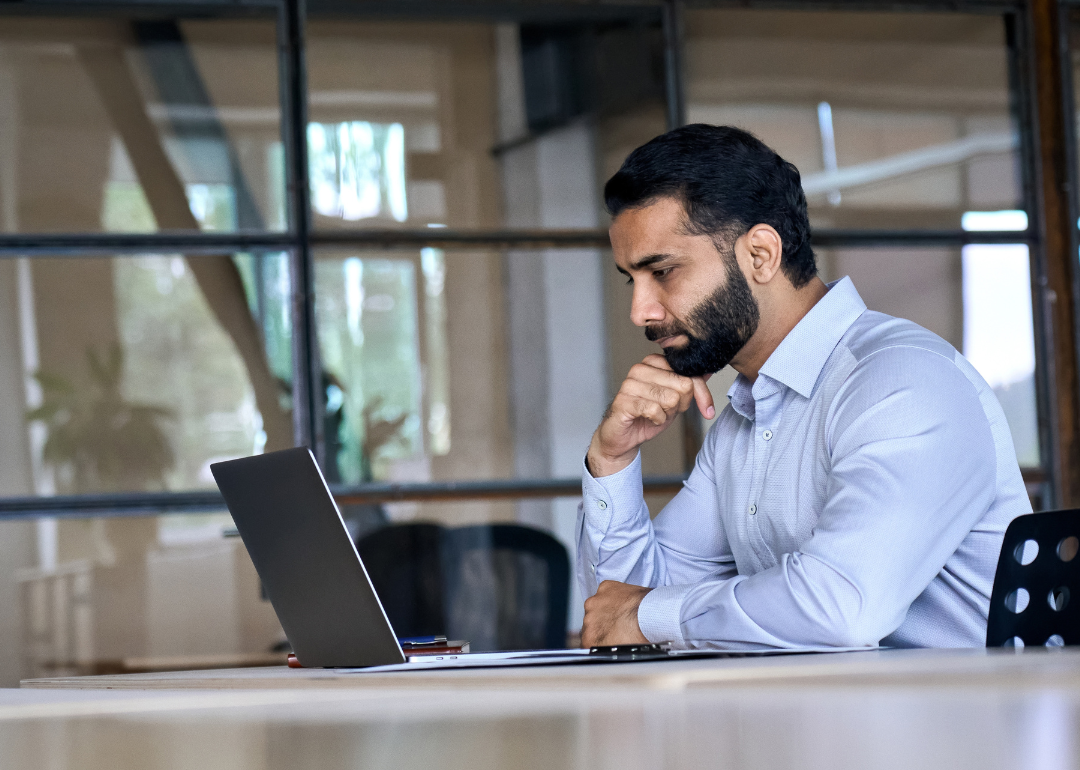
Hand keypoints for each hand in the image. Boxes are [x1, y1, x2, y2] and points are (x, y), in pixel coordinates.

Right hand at [580, 580, 651, 646]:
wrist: (652, 616)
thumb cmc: (641, 634)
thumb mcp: (621, 651)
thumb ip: (607, 648)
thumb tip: (608, 647)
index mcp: (590, 638)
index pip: (588, 640)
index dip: (600, 638)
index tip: (608, 636)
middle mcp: (588, 619)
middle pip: (592, 622)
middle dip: (603, 623)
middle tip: (619, 624)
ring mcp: (595, 601)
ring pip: (597, 605)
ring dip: (607, 608)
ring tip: (623, 611)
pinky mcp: (605, 587)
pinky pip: (606, 591)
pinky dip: (613, 595)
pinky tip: (625, 601)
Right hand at [587, 354, 713, 476]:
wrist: (623, 437)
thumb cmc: (648, 416)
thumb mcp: (676, 400)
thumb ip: (690, 385)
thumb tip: (708, 371)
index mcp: (653, 362)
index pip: (689, 372)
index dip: (701, 393)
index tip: (708, 410)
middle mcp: (640, 368)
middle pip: (683, 385)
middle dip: (681, 405)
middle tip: (667, 411)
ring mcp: (630, 384)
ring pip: (670, 398)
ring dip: (667, 413)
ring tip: (655, 414)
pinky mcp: (623, 400)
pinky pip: (654, 410)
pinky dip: (657, 420)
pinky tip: (649, 419)